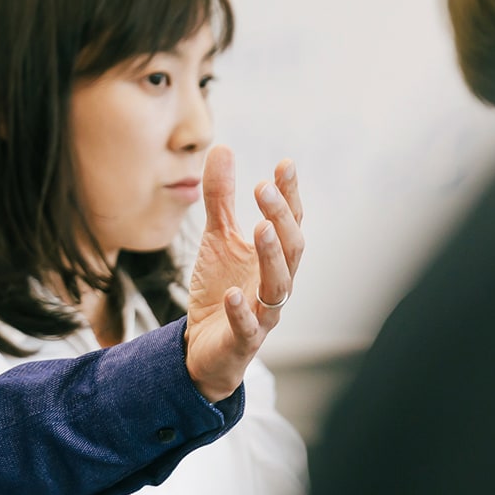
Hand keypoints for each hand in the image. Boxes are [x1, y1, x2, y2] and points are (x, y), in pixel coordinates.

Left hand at [183, 146, 303, 402]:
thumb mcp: (217, 237)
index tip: (285, 164)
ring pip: (277, 285)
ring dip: (271, 256)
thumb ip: (220, 198)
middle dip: (281, 217)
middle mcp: (275, 283)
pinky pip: (248, 326)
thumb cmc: (220, 288)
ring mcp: (263, 312)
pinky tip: (231, 294)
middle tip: (264, 187)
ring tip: (260, 227)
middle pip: (290, 248)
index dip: (289, 195)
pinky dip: (241, 311)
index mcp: (272, 257)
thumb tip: (223, 148)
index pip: (288, 222)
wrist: (204, 346)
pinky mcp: (243, 339)